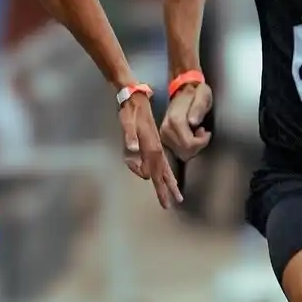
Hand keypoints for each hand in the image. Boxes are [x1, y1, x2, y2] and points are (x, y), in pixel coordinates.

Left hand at [119, 92, 180, 208]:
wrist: (135, 98)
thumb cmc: (129, 111)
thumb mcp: (126, 121)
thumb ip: (129, 136)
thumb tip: (133, 150)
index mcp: (150, 144)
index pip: (155, 169)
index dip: (159, 184)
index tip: (160, 193)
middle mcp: (156, 147)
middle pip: (163, 172)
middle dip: (167, 188)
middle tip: (173, 203)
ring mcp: (156, 145)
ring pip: (164, 167)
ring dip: (169, 181)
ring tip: (176, 193)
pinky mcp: (154, 143)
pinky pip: (162, 161)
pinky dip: (165, 171)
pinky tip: (166, 175)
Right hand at [160, 82, 213, 161]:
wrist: (183, 89)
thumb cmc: (196, 93)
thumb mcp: (203, 95)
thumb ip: (198, 108)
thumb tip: (193, 122)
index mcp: (175, 118)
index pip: (188, 143)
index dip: (200, 142)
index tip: (206, 132)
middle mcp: (166, 128)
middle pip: (185, 150)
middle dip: (198, 144)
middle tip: (202, 131)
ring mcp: (163, 134)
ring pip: (182, 153)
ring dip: (193, 146)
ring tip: (196, 132)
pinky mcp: (164, 138)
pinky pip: (178, 151)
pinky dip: (187, 147)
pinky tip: (190, 136)